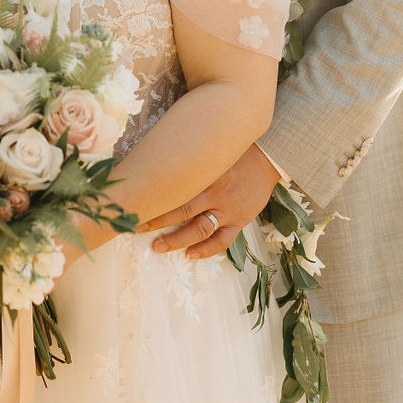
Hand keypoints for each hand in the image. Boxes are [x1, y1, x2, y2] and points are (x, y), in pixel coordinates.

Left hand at [139, 144, 282, 259]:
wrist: (268, 157)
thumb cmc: (235, 150)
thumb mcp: (211, 147)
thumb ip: (190, 154)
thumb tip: (160, 151)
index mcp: (205, 172)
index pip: (173, 187)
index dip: (153, 197)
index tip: (134, 202)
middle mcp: (215, 193)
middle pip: (181, 210)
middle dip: (157, 220)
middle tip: (136, 225)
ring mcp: (228, 209)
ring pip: (199, 229)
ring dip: (176, 240)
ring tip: (158, 246)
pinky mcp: (240, 220)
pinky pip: (222, 241)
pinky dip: (206, 250)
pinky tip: (190, 255)